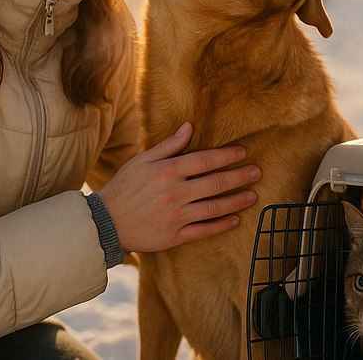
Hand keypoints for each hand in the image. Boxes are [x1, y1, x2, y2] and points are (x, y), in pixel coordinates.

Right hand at [98, 122, 261, 252]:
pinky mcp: (175, 236)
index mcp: (168, 171)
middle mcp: (175, 193)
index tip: (243, 152)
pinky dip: (221, 225)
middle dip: (239, 177)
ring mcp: (176, 216)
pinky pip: (204, 230)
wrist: (106, 222)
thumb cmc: (124, 187)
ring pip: (214, 208)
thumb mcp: (143, 160)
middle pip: (215, 183)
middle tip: (257, 172)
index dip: (226, 156)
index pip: (204, 161)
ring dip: (236, 201)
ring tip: (252, 196)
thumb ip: (168, 145)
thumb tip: (189, 127)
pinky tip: (235, 220)